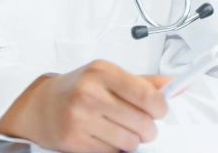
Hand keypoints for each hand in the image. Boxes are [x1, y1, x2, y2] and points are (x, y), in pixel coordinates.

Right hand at [0, 60, 170, 152]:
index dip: (160, 107)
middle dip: (147, 128)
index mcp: (101, 71)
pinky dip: (114, 147)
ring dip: (131, 139)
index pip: (147, 95)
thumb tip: (176, 85)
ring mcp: (81, 118)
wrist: (42, 107)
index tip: (159, 109)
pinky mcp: (75, 141)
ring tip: (117, 127)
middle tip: (137, 122)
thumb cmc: (78, 88)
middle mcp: (90, 92)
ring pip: (131, 142)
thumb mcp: (108, 76)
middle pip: (143, 123)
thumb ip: (143, 82)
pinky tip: (102, 134)